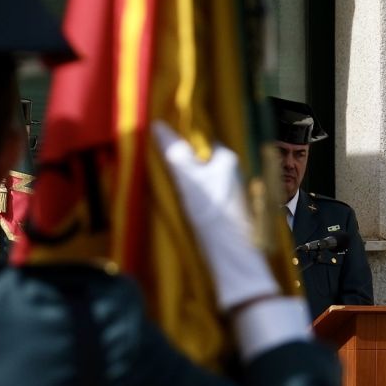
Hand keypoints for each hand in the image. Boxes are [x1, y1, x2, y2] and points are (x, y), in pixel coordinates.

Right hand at [154, 121, 279, 311]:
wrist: (233, 260)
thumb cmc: (215, 217)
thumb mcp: (190, 181)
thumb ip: (175, 153)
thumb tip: (157, 125)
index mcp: (226, 159)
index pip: (199, 139)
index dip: (179, 137)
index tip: (156, 137)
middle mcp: (230, 173)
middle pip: (198, 159)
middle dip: (178, 159)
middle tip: (152, 158)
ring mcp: (226, 194)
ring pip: (198, 179)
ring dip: (180, 179)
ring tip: (158, 179)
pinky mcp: (221, 214)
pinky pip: (200, 197)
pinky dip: (186, 197)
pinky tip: (174, 202)